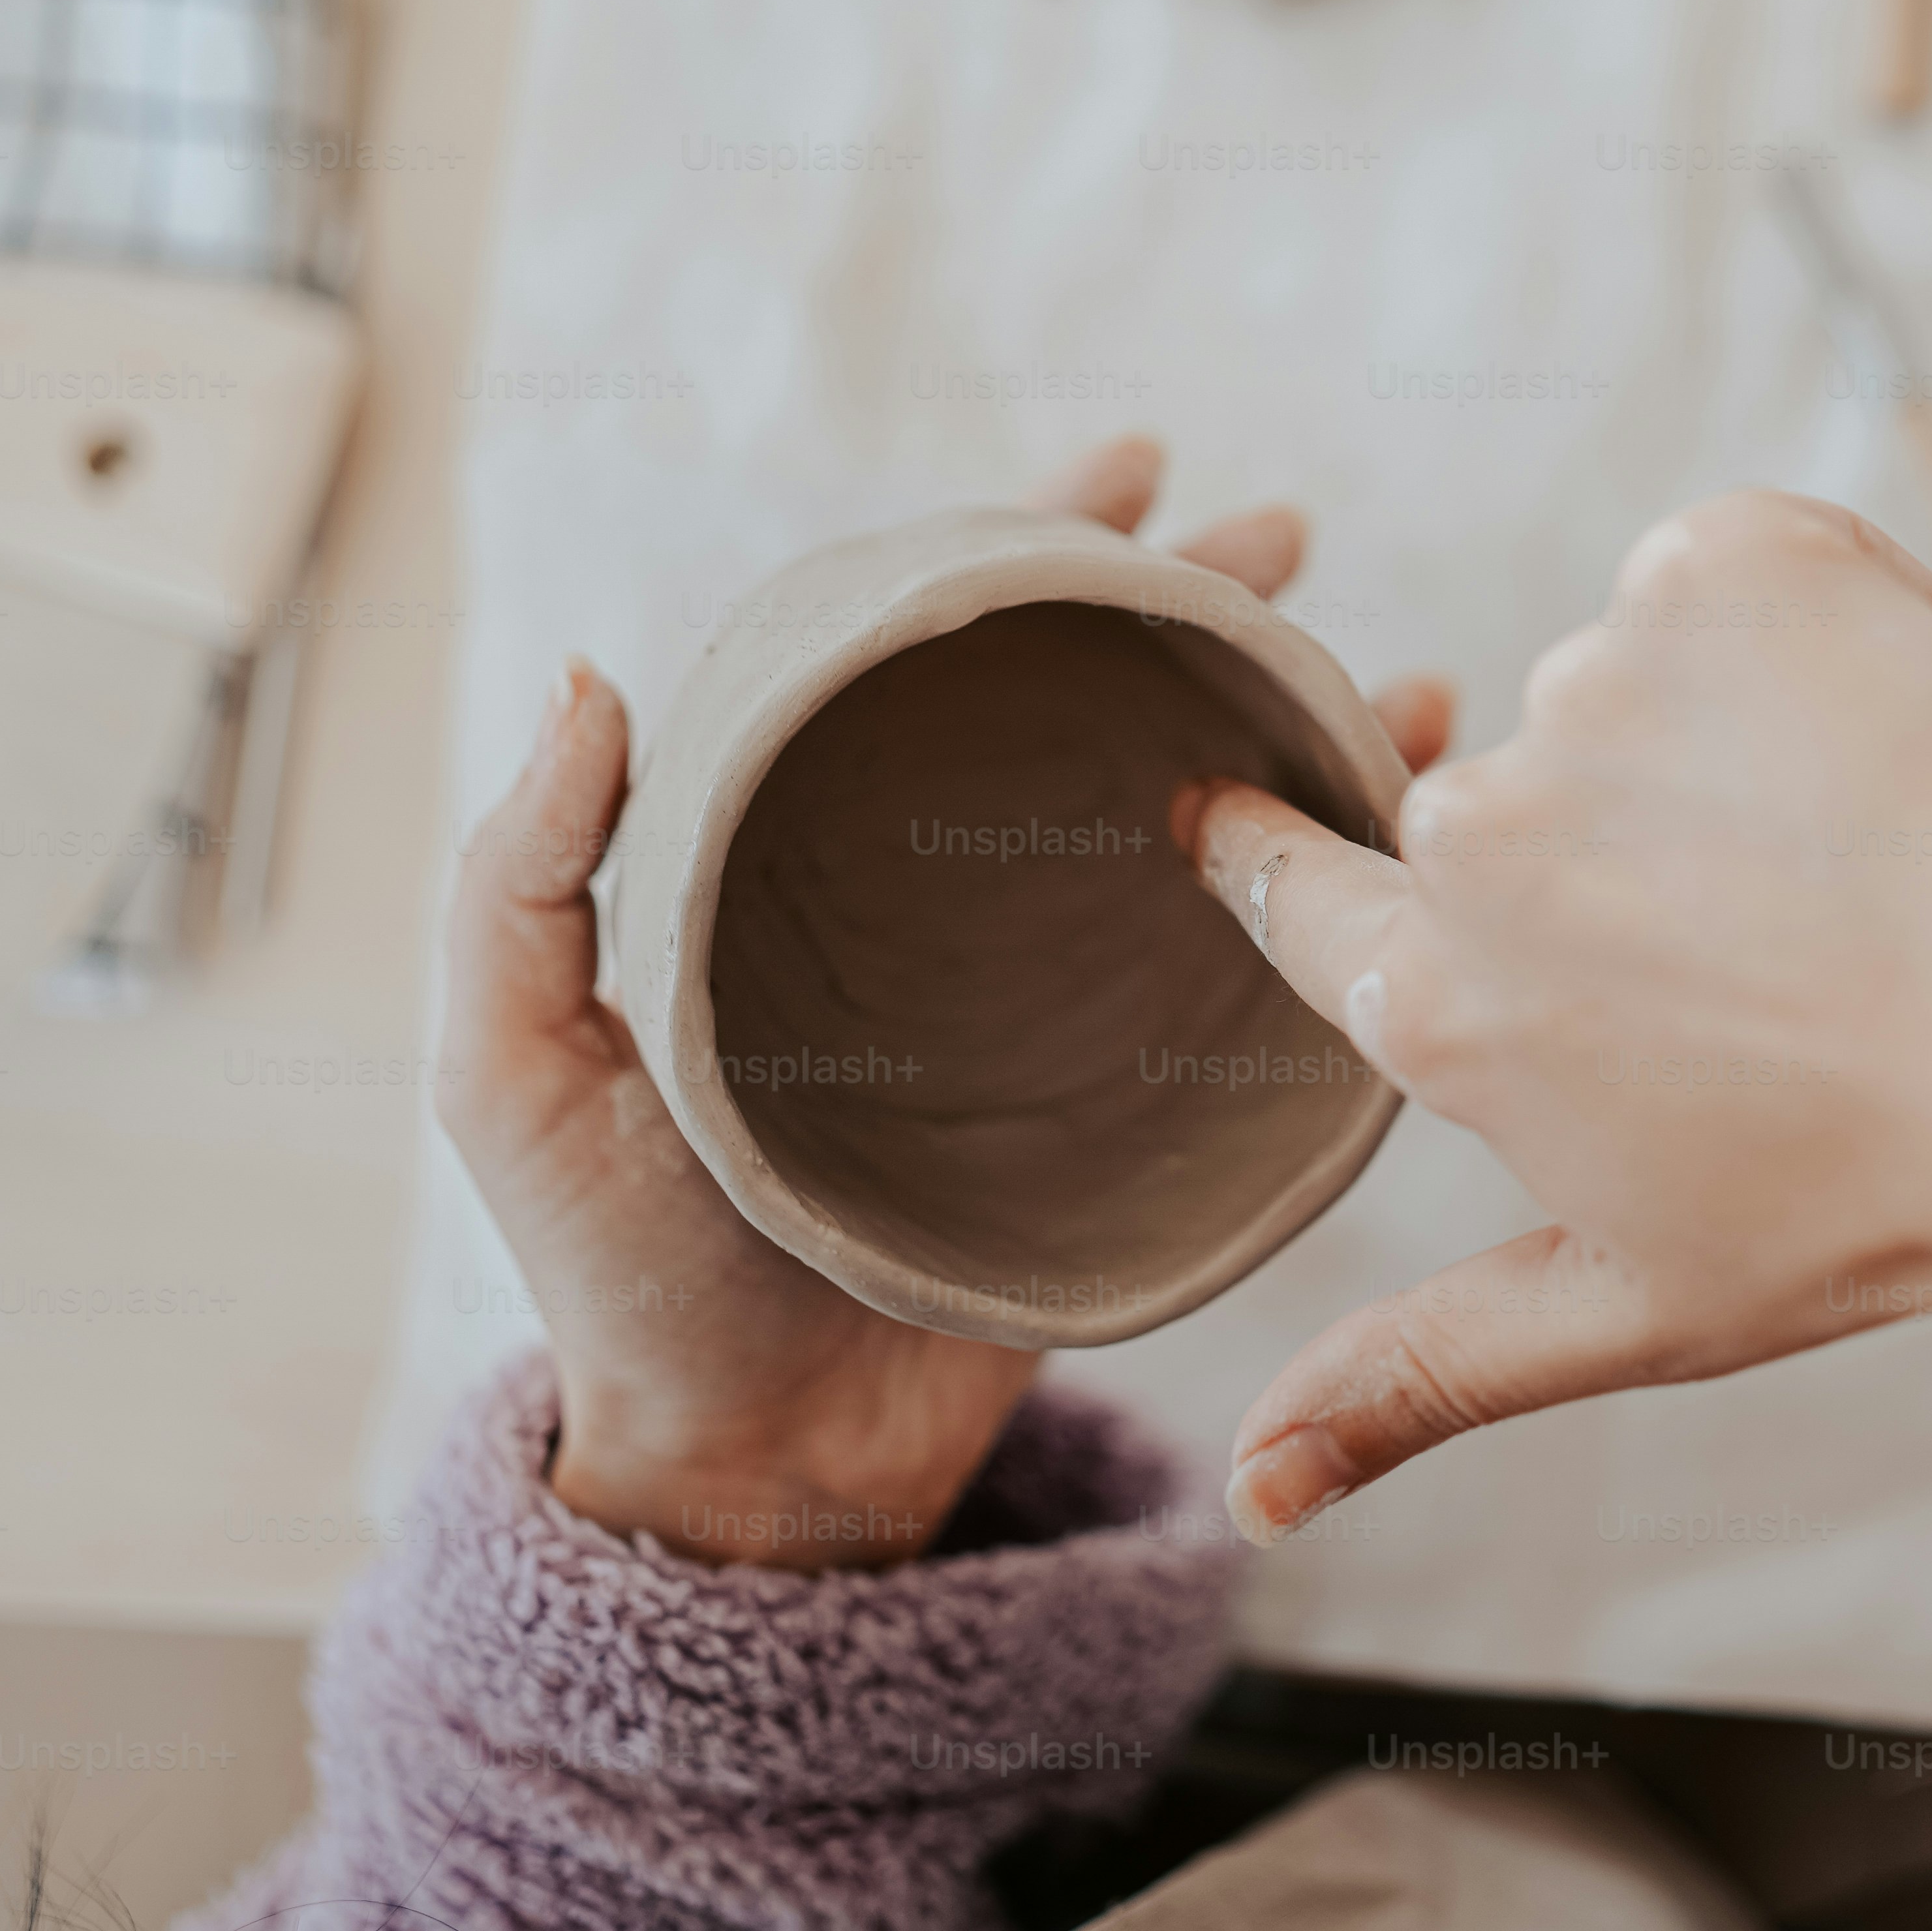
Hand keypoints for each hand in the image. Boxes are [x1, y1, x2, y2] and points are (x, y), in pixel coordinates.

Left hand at [446, 434, 1455, 1568]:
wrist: (747, 1468)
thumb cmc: (614, 1273)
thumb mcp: (514, 1065)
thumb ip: (525, 878)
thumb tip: (594, 670)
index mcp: (814, 861)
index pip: (933, 655)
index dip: (1028, 543)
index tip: (1128, 462)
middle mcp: (951, 906)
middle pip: (1093, 704)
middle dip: (1201, 603)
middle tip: (1288, 535)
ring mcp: (1058, 1005)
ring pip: (1199, 813)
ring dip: (1305, 724)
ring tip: (1400, 670)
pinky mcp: (1140, 1109)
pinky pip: (1261, 967)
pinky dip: (1350, 884)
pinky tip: (1417, 822)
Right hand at [1182, 491, 1931, 1541]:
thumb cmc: (1875, 1201)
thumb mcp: (1634, 1305)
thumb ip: (1418, 1374)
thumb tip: (1254, 1491)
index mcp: (1440, 999)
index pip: (1294, 890)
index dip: (1275, 850)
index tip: (1249, 811)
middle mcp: (1482, 828)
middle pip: (1524, 801)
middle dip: (1634, 846)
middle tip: (1791, 935)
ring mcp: (1600, 679)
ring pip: (1647, 684)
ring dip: (1741, 739)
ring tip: (1874, 857)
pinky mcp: (1728, 562)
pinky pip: (1739, 574)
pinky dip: (1817, 629)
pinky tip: (1899, 742)